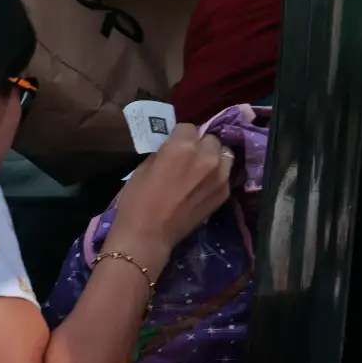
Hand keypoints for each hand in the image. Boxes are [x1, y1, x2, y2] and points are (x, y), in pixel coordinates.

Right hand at [109, 124, 233, 265]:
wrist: (148, 235)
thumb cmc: (137, 200)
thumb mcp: (144, 167)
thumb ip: (164, 152)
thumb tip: (174, 149)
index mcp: (182, 146)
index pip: (188, 127)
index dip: (179, 136)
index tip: (173, 145)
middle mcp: (206, 156)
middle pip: (210, 139)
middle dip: (199, 145)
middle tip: (188, 158)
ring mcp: (220, 175)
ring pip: (224, 154)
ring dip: (213, 157)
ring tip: (201, 169)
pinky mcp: (225, 192)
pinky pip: (225, 174)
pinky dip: (216, 175)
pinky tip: (203, 185)